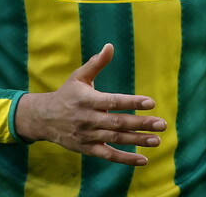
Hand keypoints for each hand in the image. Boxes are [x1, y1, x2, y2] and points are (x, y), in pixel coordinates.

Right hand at [14, 43, 165, 164]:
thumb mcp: (79, 77)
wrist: (43, 119)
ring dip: (137, 141)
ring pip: (116, 139)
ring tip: (157, 140)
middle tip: (161, 124)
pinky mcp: (88, 148)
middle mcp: (88, 119)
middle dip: (141, 124)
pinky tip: (143, 159)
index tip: (150, 102)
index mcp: (88, 100)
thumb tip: (110, 46)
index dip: (132, 102)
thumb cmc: (66, 94)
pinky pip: (108, 155)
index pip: (113, 101)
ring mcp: (88, 136)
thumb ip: (96, 63)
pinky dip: (125, 159)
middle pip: (118, 122)